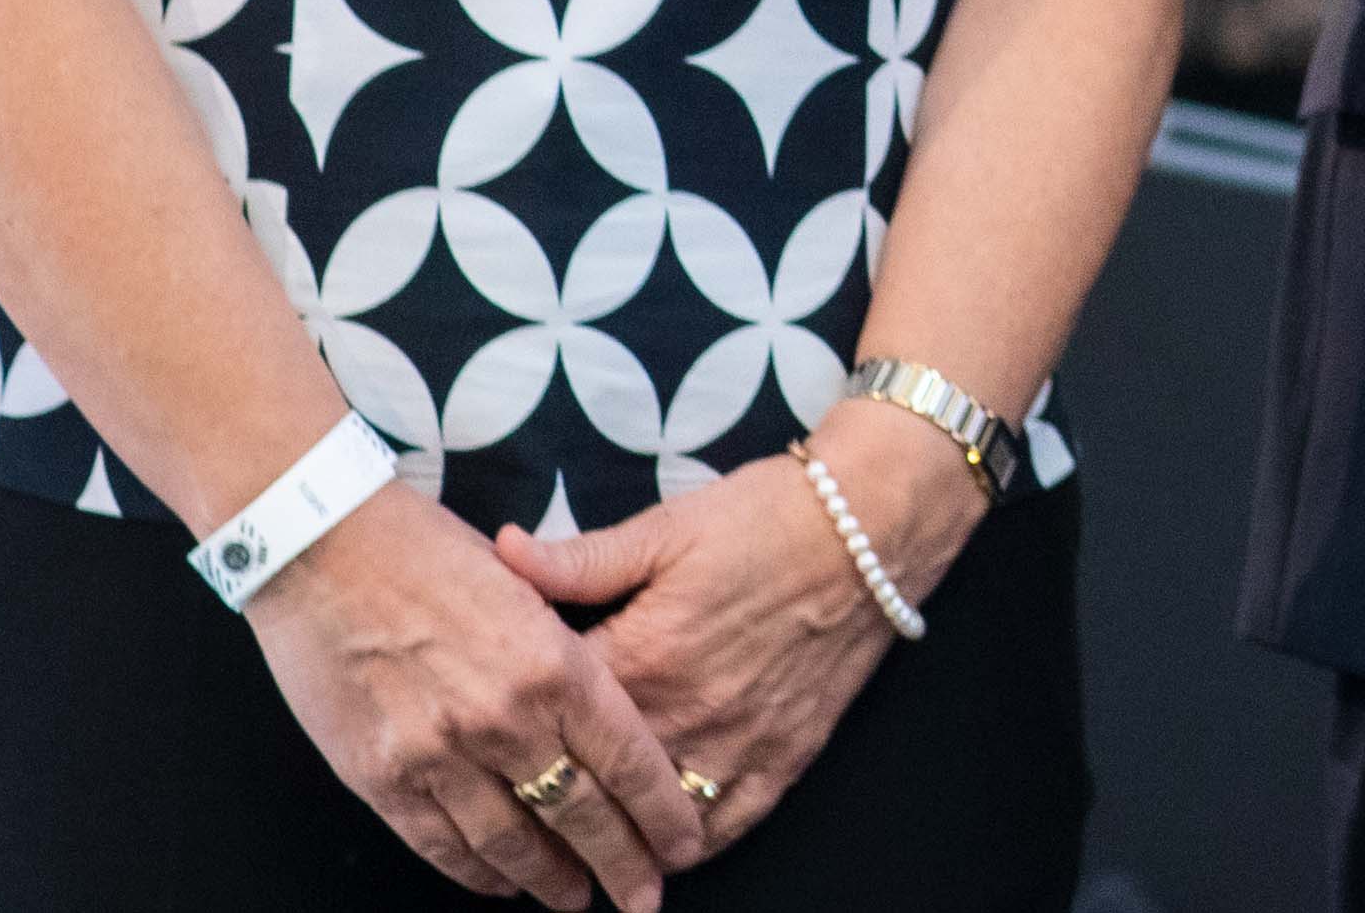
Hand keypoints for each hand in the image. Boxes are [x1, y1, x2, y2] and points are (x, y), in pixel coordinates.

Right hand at [244, 482, 716, 906]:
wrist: (322, 546)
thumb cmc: (428, 553)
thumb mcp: (526, 586)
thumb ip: (565, 651)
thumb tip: (603, 706)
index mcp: (555, 664)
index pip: (628, 760)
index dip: (660, 812)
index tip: (681, 844)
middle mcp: (504, 719)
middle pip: (579, 815)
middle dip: (619, 865)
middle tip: (642, 898)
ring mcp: (439, 754)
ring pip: (511, 843)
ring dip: (549, 880)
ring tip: (576, 900)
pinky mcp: (381, 776)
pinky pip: (441, 844)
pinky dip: (476, 872)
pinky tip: (502, 883)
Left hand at [486, 419, 969, 859]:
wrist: (873, 526)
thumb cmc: (766, 518)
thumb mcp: (665, 528)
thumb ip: (579, 558)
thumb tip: (500, 552)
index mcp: (642, 657)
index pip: (552, 719)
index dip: (513, 729)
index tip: (491, 732)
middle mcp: (685, 716)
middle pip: (595, 789)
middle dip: (552, 801)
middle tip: (517, 805)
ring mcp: (738, 744)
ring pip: (657, 824)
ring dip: (617, 839)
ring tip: (581, 846)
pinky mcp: (785, 756)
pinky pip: (728, 827)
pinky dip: (690, 845)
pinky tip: (662, 846)